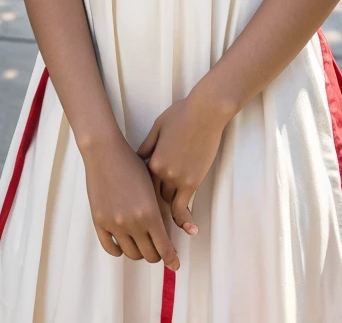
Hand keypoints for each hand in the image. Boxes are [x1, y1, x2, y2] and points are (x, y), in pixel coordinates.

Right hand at [82, 132, 180, 270]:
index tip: (175, 265)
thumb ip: (158, 210)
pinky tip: (123, 244)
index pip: (164, 247)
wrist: (105, 152)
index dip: (171, 259)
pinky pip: (110, 248)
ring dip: (139, 252)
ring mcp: (114, 224)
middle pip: (148, 254)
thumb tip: (163, 232)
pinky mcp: (99, 222)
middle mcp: (133, 222)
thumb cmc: (131, 163)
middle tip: (158, 250)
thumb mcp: (152, 185)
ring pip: (131, 253)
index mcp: (150, 213)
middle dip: (156, 255)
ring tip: (142, 244)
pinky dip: (118, 250)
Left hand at [136, 92, 227, 235]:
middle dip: (154, 203)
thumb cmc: (181, 114)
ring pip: (168, 203)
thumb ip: (147, 146)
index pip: (142, 184)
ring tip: (170, 224)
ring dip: (170, 208)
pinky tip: (190, 229)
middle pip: (154, 196)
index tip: (138, 203)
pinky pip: (184, 207)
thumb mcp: (157, 127)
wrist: (204, 111)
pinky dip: (185, 219)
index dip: (141, 194)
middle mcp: (161, 172)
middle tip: (153, 216)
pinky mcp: (192, 181)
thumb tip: (137, 159)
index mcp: (151, 160)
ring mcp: (177, 178)